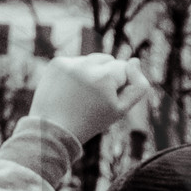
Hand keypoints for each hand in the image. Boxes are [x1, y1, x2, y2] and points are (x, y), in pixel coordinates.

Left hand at [29, 55, 152, 145]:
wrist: (52, 131)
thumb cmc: (90, 122)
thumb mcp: (121, 110)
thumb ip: (138, 86)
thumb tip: (135, 60)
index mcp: (105, 76)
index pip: (125, 68)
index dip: (119, 87)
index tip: (106, 102)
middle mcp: (86, 64)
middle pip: (108, 60)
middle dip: (106, 76)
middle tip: (93, 100)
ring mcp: (70, 62)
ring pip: (92, 60)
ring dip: (91, 73)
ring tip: (81, 95)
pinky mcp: (57, 63)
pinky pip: (75, 62)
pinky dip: (75, 73)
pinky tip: (69, 91)